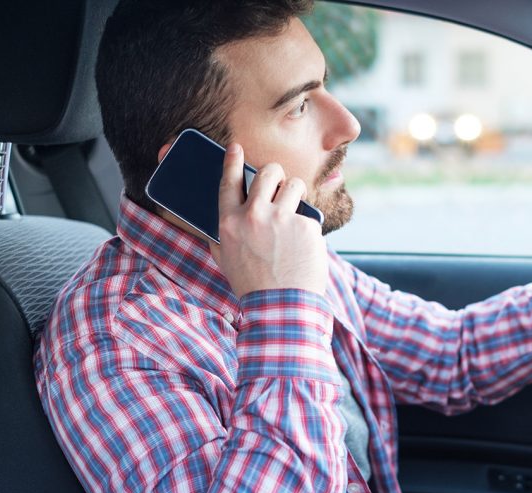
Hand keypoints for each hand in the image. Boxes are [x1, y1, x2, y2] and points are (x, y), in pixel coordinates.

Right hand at [210, 144, 326, 298]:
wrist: (281, 307)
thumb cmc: (253, 285)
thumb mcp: (226, 259)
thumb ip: (223, 235)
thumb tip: (223, 217)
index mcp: (229, 223)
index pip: (228, 182)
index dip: (232, 161)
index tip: (235, 147)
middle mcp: (254, 216)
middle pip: (267, 173)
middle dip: (275, 174)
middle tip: (280, 183)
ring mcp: (281, 219)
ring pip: (293, 185)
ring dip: (296, 193)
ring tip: (295, 210)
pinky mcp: (305, 226)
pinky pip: (309, 214)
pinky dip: (308, 226)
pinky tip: (304, 246)